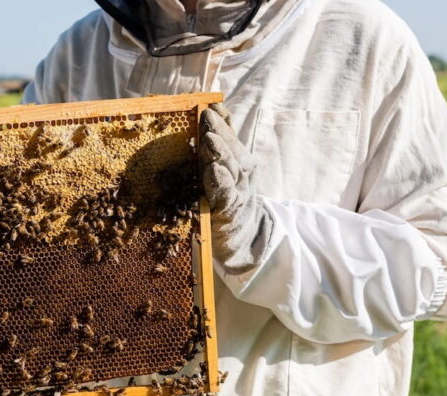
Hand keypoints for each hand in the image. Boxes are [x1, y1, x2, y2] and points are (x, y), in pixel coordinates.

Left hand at [199, 104, 272, 274]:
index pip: (230, 137)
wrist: (239, 239)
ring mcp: (237, 194)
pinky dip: (222, 183)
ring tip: (210, 140)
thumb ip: (223, 139)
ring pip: (230, 170)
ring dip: (220, 154)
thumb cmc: (227, 197)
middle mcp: (240, 174)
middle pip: (231, 151)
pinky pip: (226, 197)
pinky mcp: (228, 213)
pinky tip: (215, 172)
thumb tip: (216, 105)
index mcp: (238, 161)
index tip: (210, 106)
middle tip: (206, 117)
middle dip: (219, 133)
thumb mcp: (228, 165)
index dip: (222, 122)